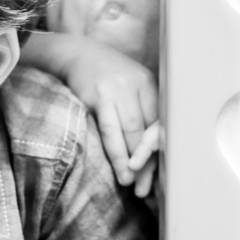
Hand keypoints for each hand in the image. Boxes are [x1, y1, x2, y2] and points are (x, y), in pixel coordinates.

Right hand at [62, 40, 159, 195]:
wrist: (75, 52)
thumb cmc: (106, 73)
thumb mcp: (131, 82)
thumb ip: (144, 106)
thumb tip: (155, 146)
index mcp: (147, 83)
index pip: (159, 121)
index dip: (161, 149)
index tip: (163, 172)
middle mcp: (134, 86)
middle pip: (146, 129)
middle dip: (148, 161)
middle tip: (147, 187)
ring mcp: (114, 91)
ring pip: (129, 132)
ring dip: (132, 161)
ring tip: (132, 183)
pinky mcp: (96, 97)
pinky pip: (109, 130)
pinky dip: (116, 152)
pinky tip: (120, 168)